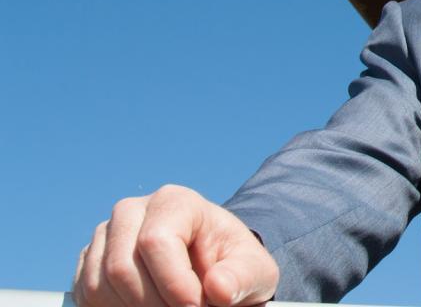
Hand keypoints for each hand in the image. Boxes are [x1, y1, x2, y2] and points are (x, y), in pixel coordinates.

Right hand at [73, 184, 278, 306]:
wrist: (213, 270)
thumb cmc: (233, 267)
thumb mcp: (254, 272)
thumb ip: (242, 278)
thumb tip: (218, 288)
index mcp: (175, 201)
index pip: (156, 241)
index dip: (174, 283)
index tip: (196, 306)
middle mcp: (132, 211)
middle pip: (122, 268)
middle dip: (154, 304)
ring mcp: (106, 235)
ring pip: (100, 286)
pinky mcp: (90, 262)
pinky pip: (87, 296)